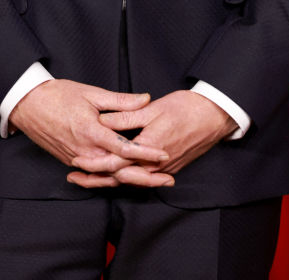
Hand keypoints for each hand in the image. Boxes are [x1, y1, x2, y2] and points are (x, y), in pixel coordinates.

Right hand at [8, 79, 172, 187]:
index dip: (147, 153)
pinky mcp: (70, 162)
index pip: (125, 148)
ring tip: (152, 181)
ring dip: (130, 180)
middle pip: (119, 171)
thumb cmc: (58, 95)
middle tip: (166, 179)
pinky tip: (126, 177)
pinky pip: (95, 175)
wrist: (28, 104)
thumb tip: (145, 99)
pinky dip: (112, 178)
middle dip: (144, 176)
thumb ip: (120, 101)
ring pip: (107, 177)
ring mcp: (77, 159)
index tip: (165, 155)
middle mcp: (85, 151)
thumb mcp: (91, 93)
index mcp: (92, 132)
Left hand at [75, 90, 235, 177]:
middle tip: (74, 176)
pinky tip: (113, 175)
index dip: (94, 162)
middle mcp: (155, 165)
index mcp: (149, 148)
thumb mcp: (153, 108)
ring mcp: (162, 169)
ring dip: (107, 181)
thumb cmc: (185, 108)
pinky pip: (141, 178)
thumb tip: (102, 121)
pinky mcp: (167, 168)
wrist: (214, 116)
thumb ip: (126, 117)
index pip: (116, 162)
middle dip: (95, 179)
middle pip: (120, 178)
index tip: (77, 160)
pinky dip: (124, 178)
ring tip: (86, 179)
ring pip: (130, 181)